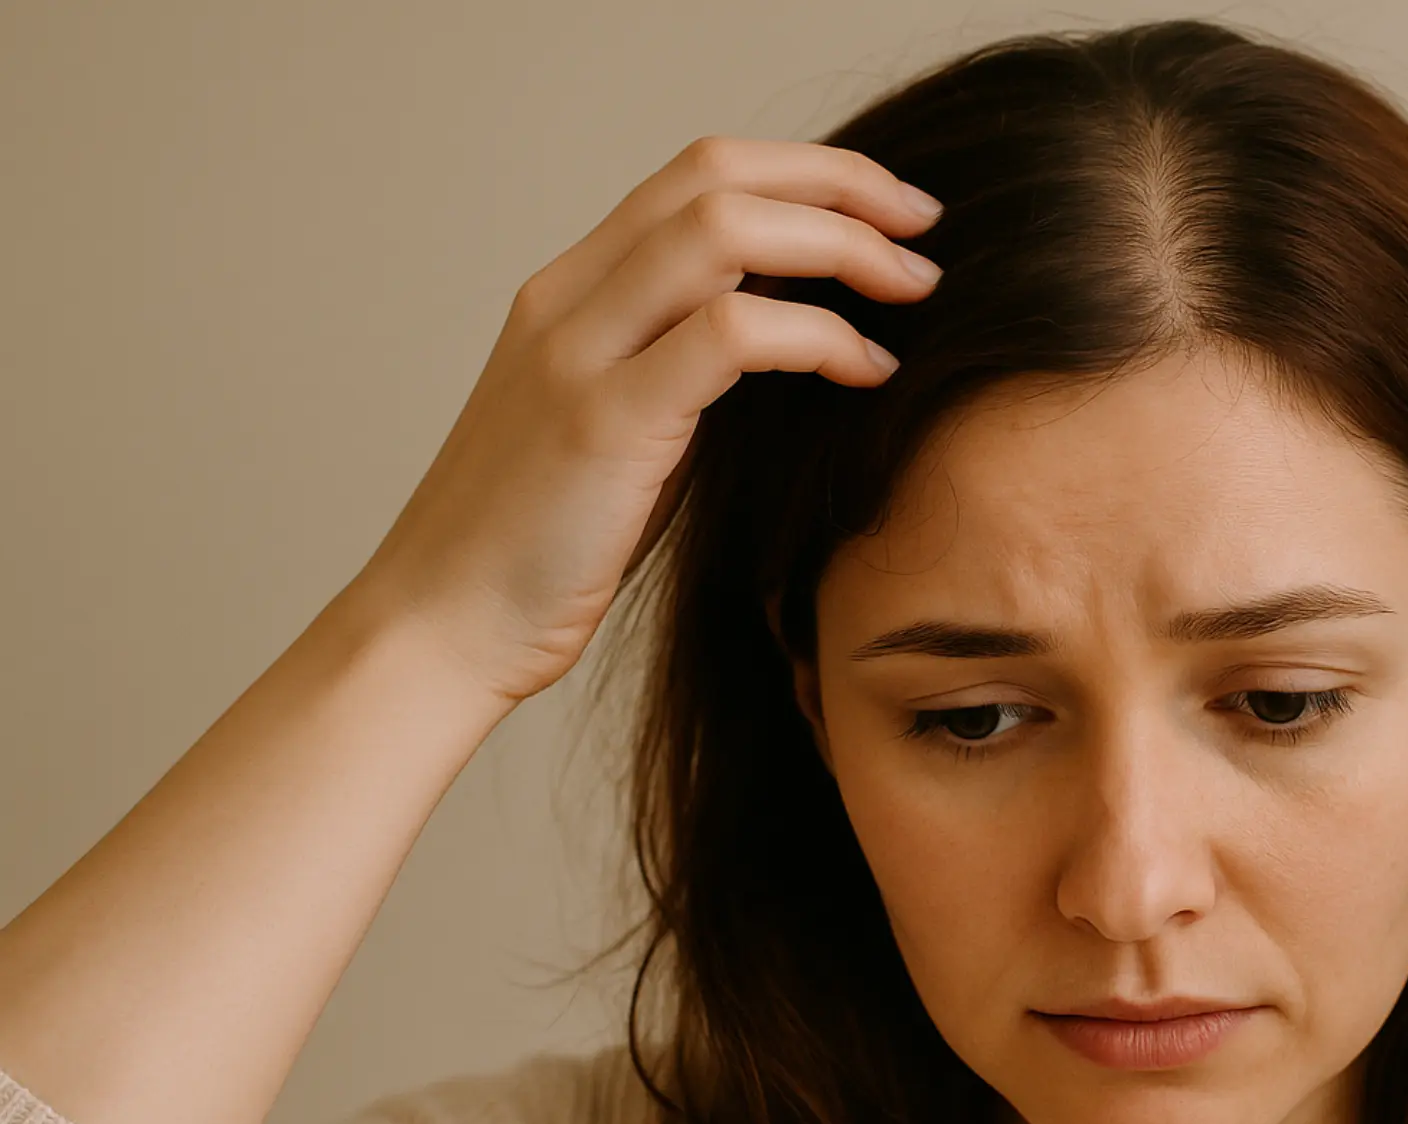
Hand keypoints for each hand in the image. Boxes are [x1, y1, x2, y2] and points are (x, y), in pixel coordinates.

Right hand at [349, 135, 942, 703]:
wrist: (443, 628)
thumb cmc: (545, 546)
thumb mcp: (626, 429)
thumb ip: (693, 368)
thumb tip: (809, 332)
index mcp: (571, 291)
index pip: (697, 175)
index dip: (807, 173)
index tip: (887, 210)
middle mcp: (568, 300)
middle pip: (716, 174)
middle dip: (840, 184)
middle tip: (925, 224)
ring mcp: (578, 353)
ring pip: (724, 230)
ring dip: (840, 246)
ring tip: (912, 288)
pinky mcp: (602, 421)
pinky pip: (731, 334)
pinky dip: (819, 337)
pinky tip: (867, 372)